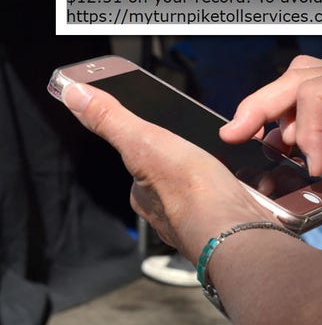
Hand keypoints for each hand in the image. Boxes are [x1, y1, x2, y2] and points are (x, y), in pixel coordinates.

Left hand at [62, 83, 270, 259]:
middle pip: (176, 181)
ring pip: (206, 196)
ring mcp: (202, 222)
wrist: (237, 229)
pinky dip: (238, 196)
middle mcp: (168, 214)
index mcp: (144, 196)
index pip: (142, 167)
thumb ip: (111, 119)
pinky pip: (232, 205)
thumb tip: (74, 95)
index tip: (172, 138)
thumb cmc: (191, 193)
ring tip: (229, 168)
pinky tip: (245, 188)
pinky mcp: (232, 226)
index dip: (157, 149)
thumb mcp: (144, 141)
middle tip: (208, 149)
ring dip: (218, 182)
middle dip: (192, 165)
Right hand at [219, 55, 321, 176]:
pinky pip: (309, 94)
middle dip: (262, 106)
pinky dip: (289, 114)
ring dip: (271, 108)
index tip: (312, 167)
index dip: (306, 130)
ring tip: (251, 138)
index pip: (319, 91)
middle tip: (233, 134)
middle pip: (299, 78)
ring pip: (298, 81)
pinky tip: (282, 139)